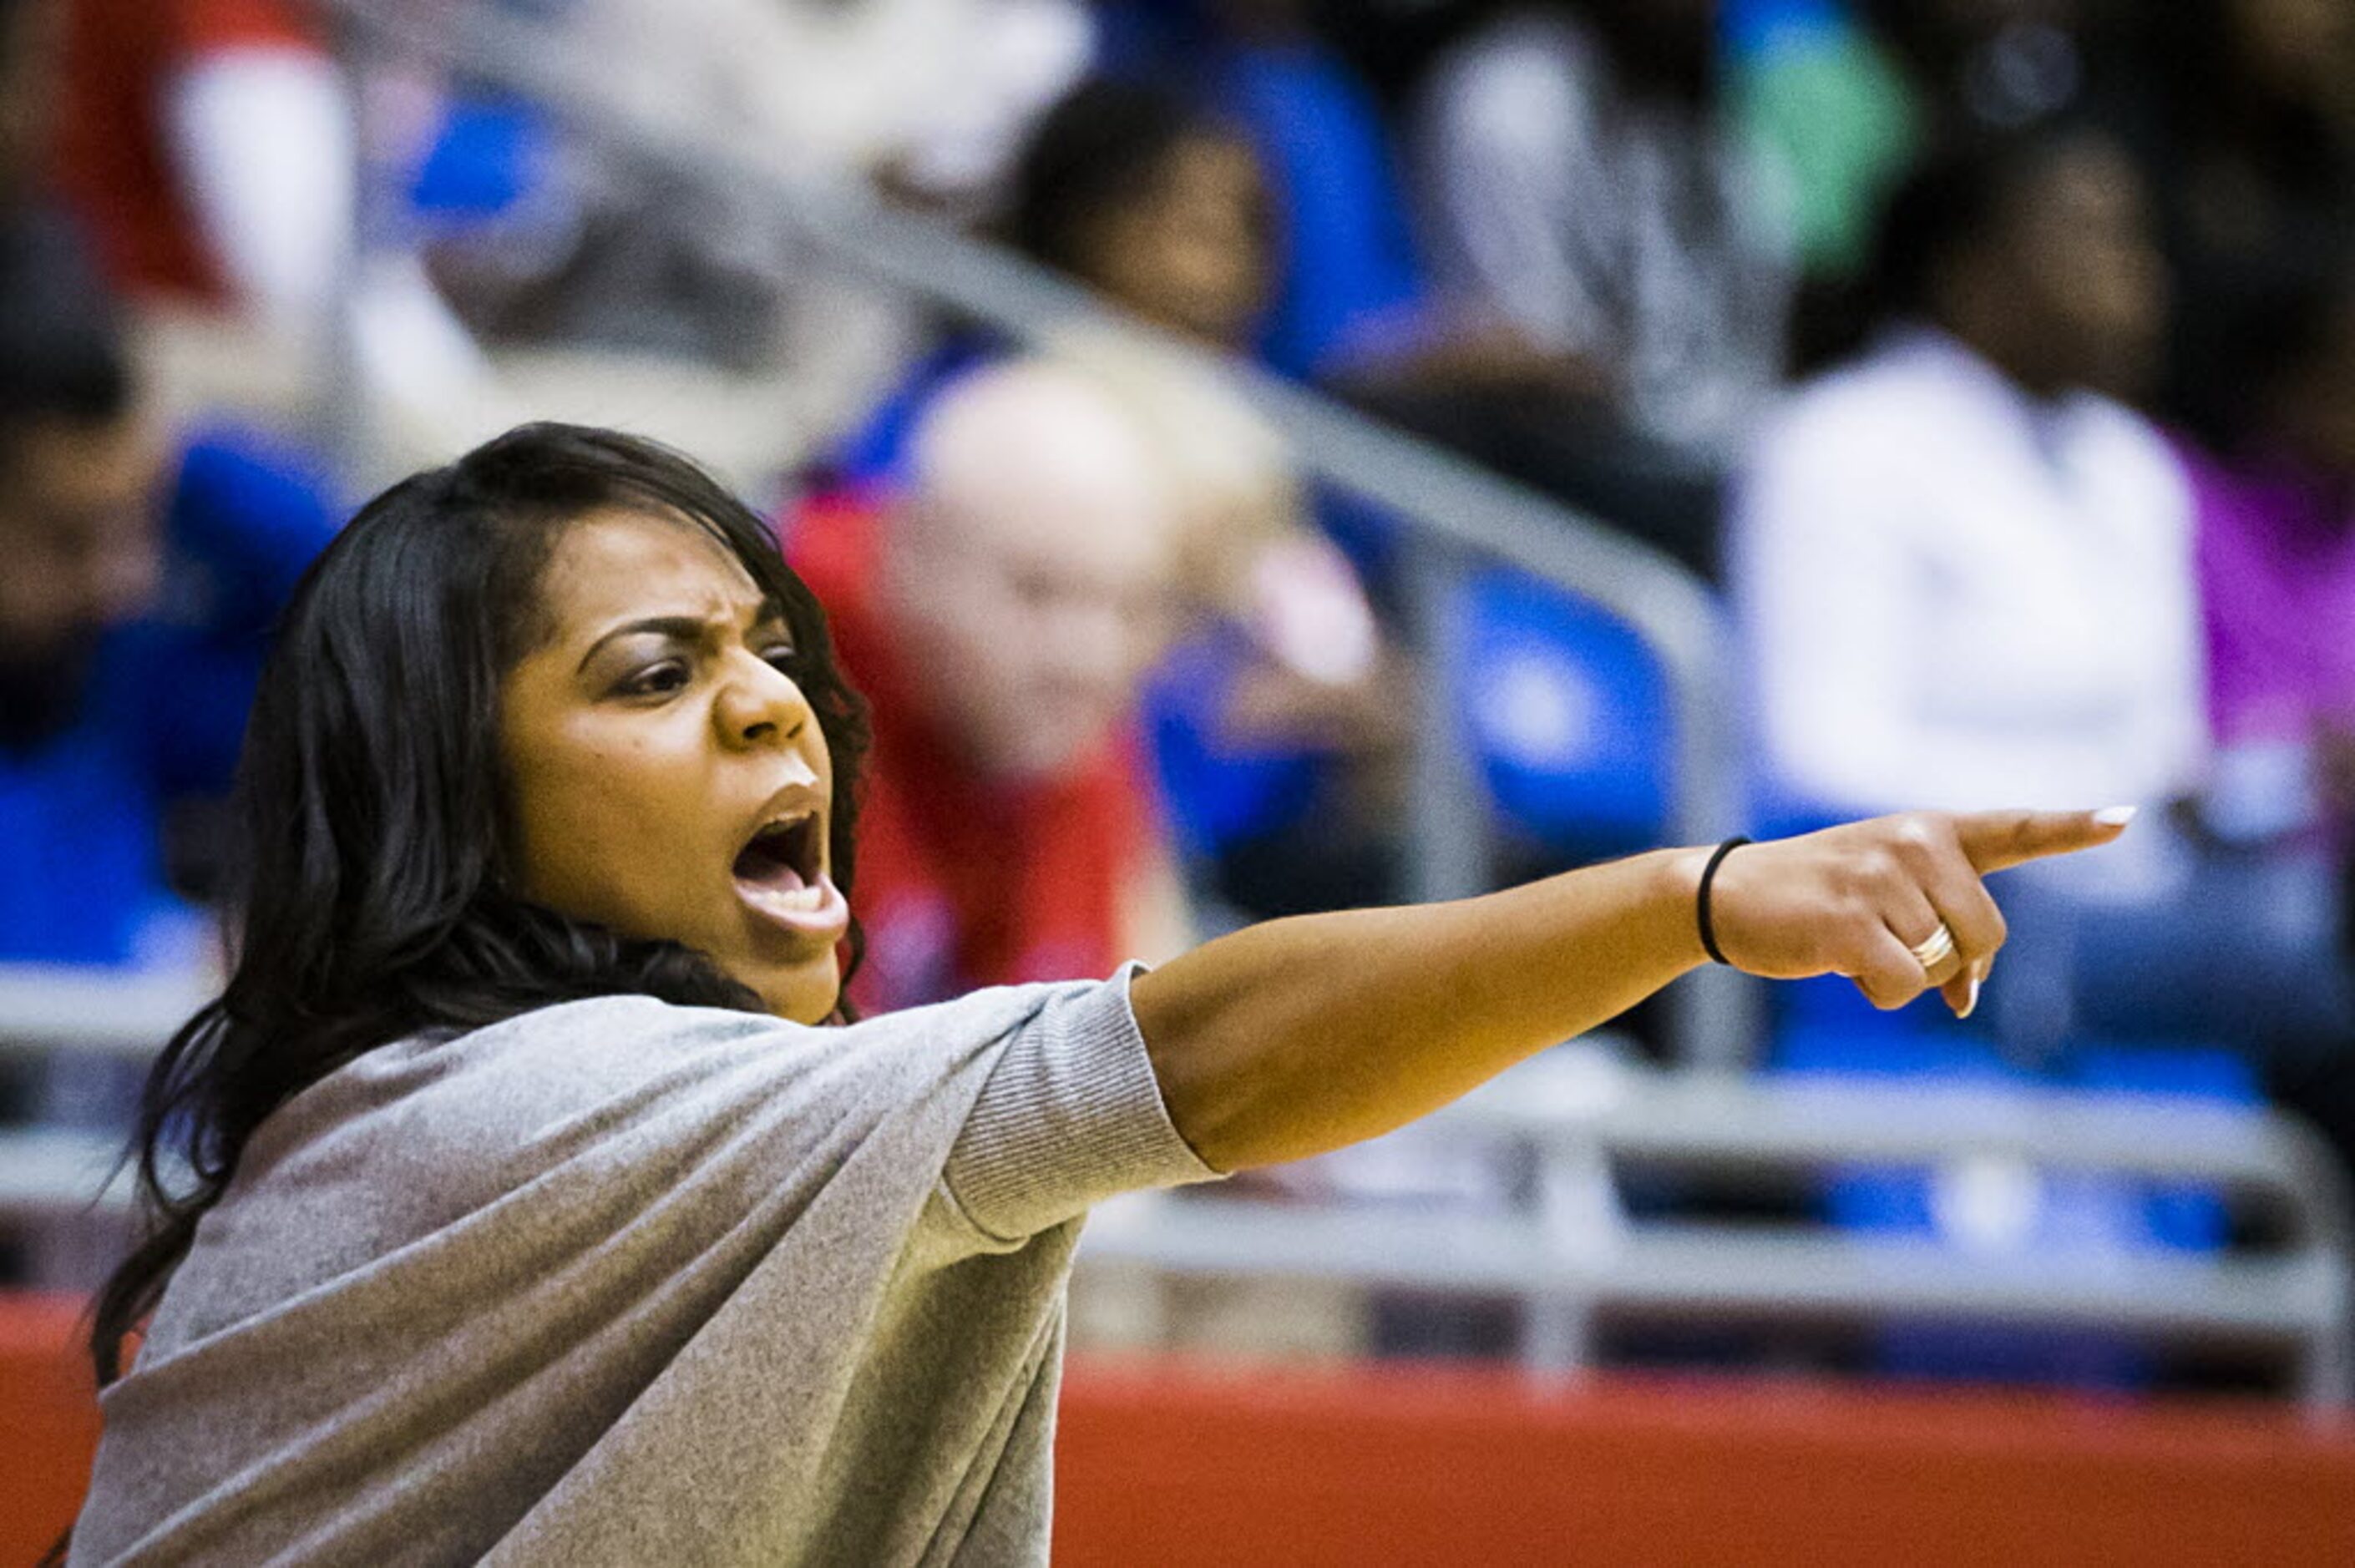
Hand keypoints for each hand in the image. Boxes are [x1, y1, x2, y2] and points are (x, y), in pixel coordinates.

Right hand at [1701, 808, 2135, 1017]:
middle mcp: (1911, 843)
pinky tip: (1839, 963)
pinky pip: (1904, 985)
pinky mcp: (1850, 920)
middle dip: (1952, 962)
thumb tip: (1967, 999)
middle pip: (1985, 935)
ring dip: (1902, 976)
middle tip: (1896, 951)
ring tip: (1851, 944)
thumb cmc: (1814, 898)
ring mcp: (1880, 878)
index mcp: (1927, 830)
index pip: (2012, 828)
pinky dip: (1880, 992)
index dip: (2072, 828)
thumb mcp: (1882, 891)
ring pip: (1942, 966)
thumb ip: (1939, 926)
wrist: (1725, 894)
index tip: (2124, 819)